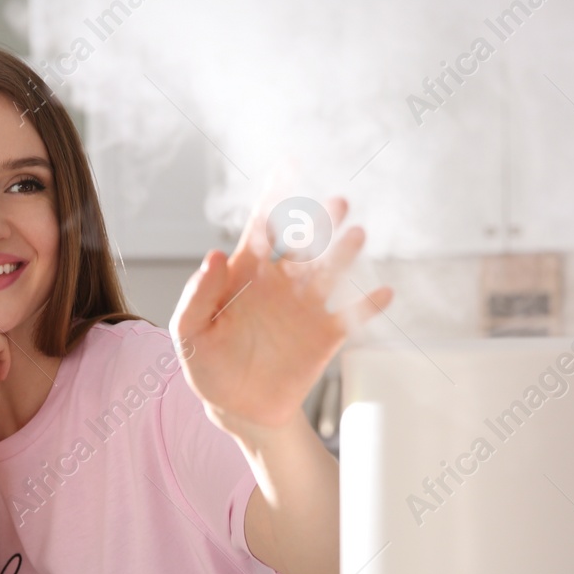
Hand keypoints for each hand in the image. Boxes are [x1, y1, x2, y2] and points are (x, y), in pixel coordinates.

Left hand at [169, 195, 391, 439]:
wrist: (237, 406)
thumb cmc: (208, 365)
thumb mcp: (190, 333)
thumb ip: (198, 295)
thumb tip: (214, 255)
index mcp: (246, 274)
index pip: (261, 227)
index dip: (274, 197)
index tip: (288, 166)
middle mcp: (280, 282)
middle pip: (304, 243)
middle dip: (319, 221)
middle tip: (336, 202)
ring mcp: (306, 307)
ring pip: (329, 271)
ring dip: (344, 253)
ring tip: (356, 234)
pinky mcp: (325, 335)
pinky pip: (350, 316)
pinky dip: (368, 306)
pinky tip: (383, 293)